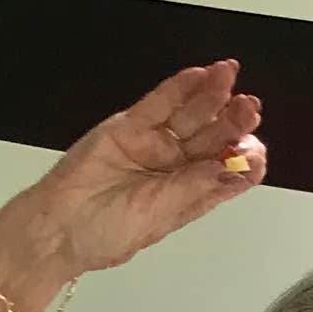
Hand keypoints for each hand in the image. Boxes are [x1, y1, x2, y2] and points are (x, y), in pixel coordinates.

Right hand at [3, 61, 266, 282]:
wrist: (55, 228)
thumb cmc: (104, 234)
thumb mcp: (159, 216)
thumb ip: (193, 188)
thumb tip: (229, 168)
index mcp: (190, 195)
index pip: (228, 171)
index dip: (245, 159)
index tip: (257, 151)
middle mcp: (175, 168)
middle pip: (213, 139)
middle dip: (234, 122)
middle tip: (250, 108)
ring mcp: (152, 145)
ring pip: (189, 116)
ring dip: (211, 97)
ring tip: (229, 79)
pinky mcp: (126, 129)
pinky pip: (157, 104)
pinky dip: (177, 89)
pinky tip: (199, 77)